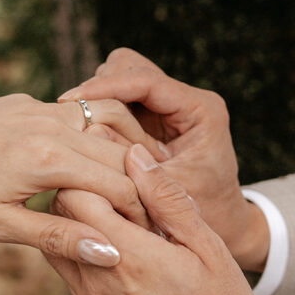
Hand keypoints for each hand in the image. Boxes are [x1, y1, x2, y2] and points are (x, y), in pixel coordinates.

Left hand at [0, 94, 167, 265]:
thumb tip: (112, 255)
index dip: (142, 215)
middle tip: (148, 218)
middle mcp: (51, 124)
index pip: (121, 185)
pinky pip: (74, 117)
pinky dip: (92, 141)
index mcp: (47, 158)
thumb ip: (59, 238)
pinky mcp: (26, 102)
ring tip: (125, 192)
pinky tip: (87, 168)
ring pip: (103, 128)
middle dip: (140, 187)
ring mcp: (39, 107)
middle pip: (121, 153)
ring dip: (120, 158)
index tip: (150, 239)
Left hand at [47, 144, 277, 294]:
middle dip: (82, 191)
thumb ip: (169, 200)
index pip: (77, 193)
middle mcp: (98, 281)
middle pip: (59, 215)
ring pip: (59, 245)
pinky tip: (122, 252)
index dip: (94, 172)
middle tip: (119, 189)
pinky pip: (71, 274)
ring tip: (121, 218)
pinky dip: (85, 252)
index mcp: (129, 257)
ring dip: (80, 222)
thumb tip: (135, 155)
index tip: (122, 170)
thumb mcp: (209, 250)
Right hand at [59, 48, 268, 270]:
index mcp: (200, 109)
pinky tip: (82, 137)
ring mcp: (166, 106)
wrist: (224, 226)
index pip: (146, 81)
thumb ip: (133, 164)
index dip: (105, 87)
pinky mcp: (150, 118)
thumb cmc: (203, 213)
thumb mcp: (168, 193)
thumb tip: (90, 133)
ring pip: (118, 78)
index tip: (70, 100)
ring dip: (98, 100)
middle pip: (129, 67)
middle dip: (100, 88)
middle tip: (70, 115)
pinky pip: (116, 101)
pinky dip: (98, 114)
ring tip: (77, 130)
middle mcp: (184, 100)